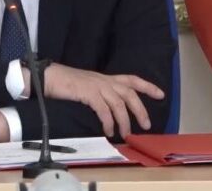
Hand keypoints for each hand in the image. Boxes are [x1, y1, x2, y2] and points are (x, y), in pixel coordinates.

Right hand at [43, 63, 164, 137]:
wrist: (50, 77)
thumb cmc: (67, 84)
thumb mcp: (89, 86)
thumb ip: (101, 94)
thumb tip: (110, 110)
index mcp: (106, 78)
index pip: (132, 79)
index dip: (147, 86)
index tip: (161, 94)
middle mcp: (105, 80)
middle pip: (130, 93)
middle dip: (140, 110)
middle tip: (147, 125)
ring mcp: (97, 86)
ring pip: (119, 104)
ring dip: (125, 121)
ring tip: (126, 134)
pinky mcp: (89, 93)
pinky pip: (104, 110)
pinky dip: (108, 122)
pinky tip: (109, 131)